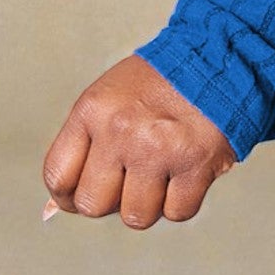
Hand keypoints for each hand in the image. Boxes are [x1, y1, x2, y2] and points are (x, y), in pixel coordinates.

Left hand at [41, 53, 237, 227]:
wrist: (221, 57)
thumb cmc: (160, 83)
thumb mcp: (109, 98)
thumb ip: (82, 145)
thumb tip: (54, 208)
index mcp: (93, 109)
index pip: (58, 177)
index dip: (70, 194)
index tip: (90, 186)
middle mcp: (121, 129)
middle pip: (93, 205)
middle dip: (112, 198)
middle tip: (132, 175)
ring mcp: (159, 148)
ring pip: (135, 216)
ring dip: (149, 202)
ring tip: (162, 171)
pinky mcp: (196, 163)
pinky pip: (176, 212)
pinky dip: (182, 201)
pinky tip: (186, 172)